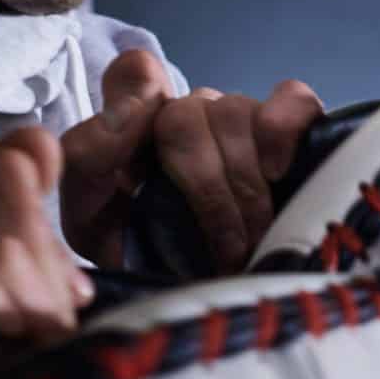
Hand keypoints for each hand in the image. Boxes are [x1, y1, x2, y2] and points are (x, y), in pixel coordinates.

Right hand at [0, 126, 91, 378]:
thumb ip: (12, 195)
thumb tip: (37, 143)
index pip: (6, 168)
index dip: (43, 232)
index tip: (34, 288)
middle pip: (12, 205)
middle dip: (43, 276)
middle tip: (30, 330)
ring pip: (2, 245)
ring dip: (35, 308)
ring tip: (16, 348)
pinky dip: (11, 322)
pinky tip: (2, 353)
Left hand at [61, 50, 322, 271]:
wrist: (200, 302)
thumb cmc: (143, 261)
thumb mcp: (89, 221)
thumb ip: (87, 158)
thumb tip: (127, 114)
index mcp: (136, 127)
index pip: (133, 76)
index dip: (135, 100)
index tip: (139, 169)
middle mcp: (188, 114)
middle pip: (188, 114)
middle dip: (207, 189)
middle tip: (224, 250)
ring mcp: (239, 118)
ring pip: (235, 113)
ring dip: (245, 185)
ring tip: (255, 238)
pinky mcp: (291, 128)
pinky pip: (292, 100)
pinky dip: (284, 131)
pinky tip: (279, 172)